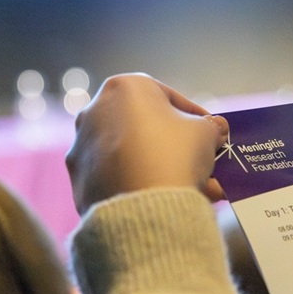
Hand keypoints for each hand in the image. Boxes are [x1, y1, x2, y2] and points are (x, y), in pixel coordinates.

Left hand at [66, 74, 227, 212]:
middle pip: (147, 129)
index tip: (212, 134)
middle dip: (178, 148)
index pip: (169, 98)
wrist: (142, 207)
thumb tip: (215, 128)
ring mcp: (82, 146)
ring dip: (161, 169)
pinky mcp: (78, 179)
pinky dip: (139, 186)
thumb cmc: (175, 154)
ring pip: (131, 156)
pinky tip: (165, 202)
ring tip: (194, 191)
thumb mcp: (206, 132)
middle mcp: (94, 110)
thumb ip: (210, 126)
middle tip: (204, 166)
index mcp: (124, 87)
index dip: (197, 117)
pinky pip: (117, 178)